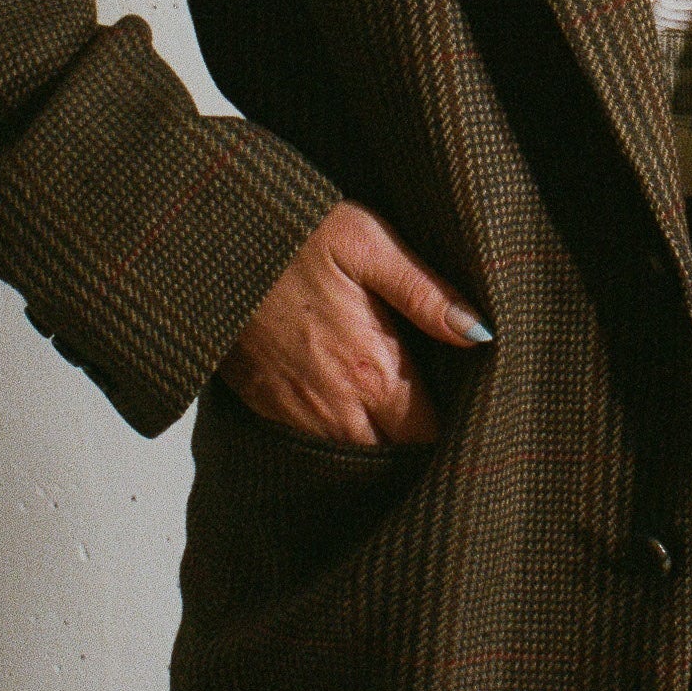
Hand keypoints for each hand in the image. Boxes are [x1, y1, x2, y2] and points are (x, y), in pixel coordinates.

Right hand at [219, 201, 492, 449]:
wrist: (211, 242)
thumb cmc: (297, 235)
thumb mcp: (369, 244)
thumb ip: (425, 293)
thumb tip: (480, 334)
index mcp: (372, 371)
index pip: (428, 434)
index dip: (452, 425)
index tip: (467, 405)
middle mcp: (336, 407)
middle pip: (391, 454)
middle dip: (414, 441)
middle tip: (434, 407)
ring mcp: (296, 414)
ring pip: (352, 455)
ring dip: (376, 442)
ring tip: (396, 409)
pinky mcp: (265, 408)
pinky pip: (312, 443)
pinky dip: (335, 435)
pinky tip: (349, 403)